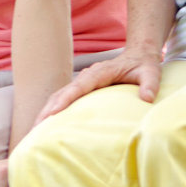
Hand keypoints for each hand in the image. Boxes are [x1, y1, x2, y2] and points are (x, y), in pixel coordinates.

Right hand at [37, 50, 162, 121]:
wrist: (139, 55)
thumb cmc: (144, 65)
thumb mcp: (151, 72)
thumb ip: (150, 84)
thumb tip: (147, 98)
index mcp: (99, 73)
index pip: (78, 87)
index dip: (64, 101)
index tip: (51, 114)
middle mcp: (86, 76)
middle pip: (61, 93)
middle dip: (46, 111)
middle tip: (34, 129)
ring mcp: (82, 82)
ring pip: (58, 96)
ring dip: (46, 112)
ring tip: (34, 131)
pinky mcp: (82, 89)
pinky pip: (63, 99)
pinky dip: (52, 110)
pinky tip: (46, 125)